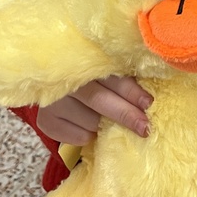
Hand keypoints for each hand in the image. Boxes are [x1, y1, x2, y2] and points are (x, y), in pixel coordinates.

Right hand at [36, 76, 152, 144]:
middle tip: (145, 127)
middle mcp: (63, 80)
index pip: (108, 76)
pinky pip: (79, 136)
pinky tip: (89, 125)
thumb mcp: (105, 70)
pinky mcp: (46, 122)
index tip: (149, 103)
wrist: (57, 83)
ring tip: (110, 121)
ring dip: (106, 125)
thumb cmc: (91, 76)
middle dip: (126, 114)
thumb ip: (122, 76)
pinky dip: (90, 135)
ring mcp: (52, 101)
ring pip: (90, 121)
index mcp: (82, 61)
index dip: (130, 90)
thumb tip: (149, 96)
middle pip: (98, 99)